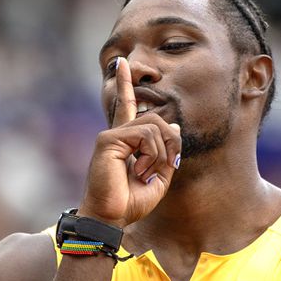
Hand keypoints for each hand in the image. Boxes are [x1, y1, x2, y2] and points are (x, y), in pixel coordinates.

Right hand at [79, 57, 180, 227]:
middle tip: (166, 167)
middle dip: (171, 144)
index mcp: (125, 141)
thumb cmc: (129, 202)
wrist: (110, 218)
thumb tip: (173, 127)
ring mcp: (111, 135)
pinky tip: (140, 170)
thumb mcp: (159, 178)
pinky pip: (145, 135)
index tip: (121, 62)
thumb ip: (168, 153)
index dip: (125, 83)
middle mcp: (116, 134)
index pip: (127, 106)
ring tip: (147, 173)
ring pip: (154, 126)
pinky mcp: (108, 140)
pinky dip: (151, 155)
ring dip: (160, 154)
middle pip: (157, 120)